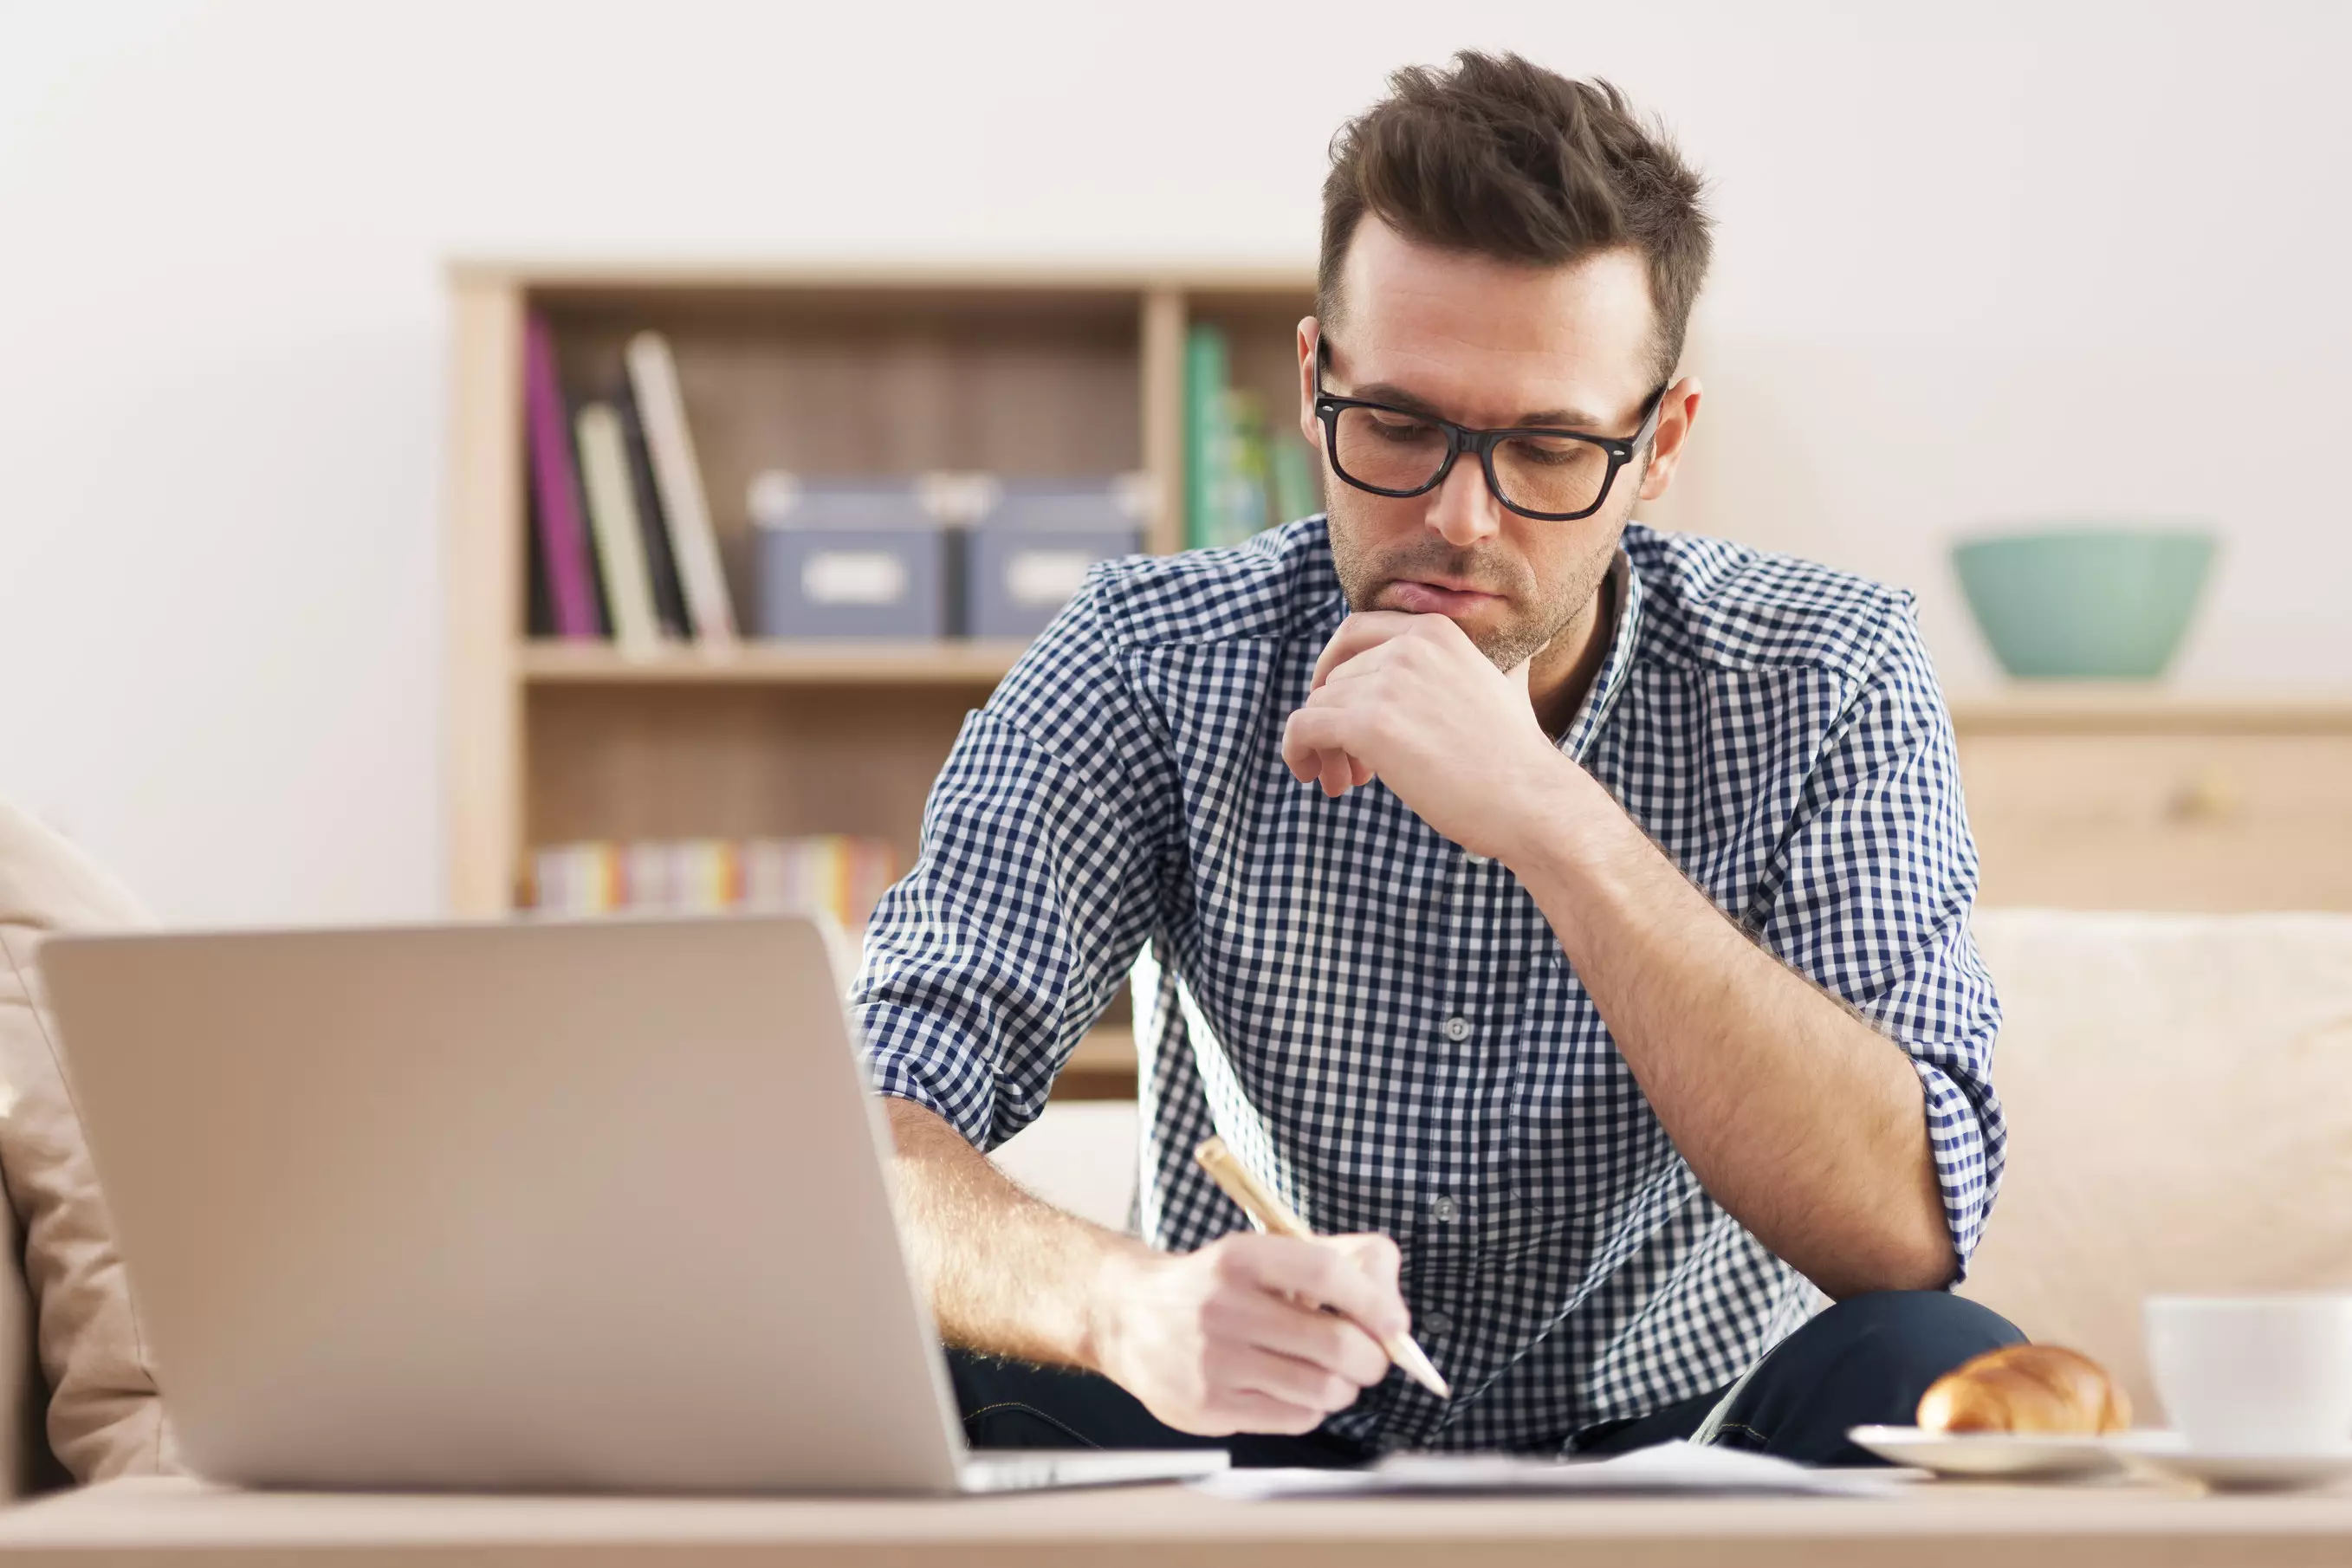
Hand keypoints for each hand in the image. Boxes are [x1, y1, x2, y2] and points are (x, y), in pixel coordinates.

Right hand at [1087, 1231, 1406, 1435]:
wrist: (1129, 1317)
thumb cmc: (1219, 1285)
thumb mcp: (1266, 1252)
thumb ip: (1339, 1261)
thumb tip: (1395, 1313)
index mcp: (1240, 1257)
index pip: (1324, 1272)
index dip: (1373, 1301)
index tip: (1396, 1324)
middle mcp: (1222, 1307)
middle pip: (1334, 1343)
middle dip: (1371, 1359)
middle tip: (1371, 1359)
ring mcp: (1213, 1361)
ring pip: (1321, 1389)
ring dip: (1344, 1388)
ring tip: (1332, 1376)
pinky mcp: (1208, 1406)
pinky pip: (1295, 1418)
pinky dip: (1311, 1408)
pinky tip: (1294, 1390)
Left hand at [1280, 612, 1572, 862]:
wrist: (1531, 801)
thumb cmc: (1516, 757)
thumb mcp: (1506, 685)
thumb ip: (1489, 662)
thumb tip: (1536, 638)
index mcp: (1434, 631)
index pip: (1353, 633)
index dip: (1336, 670)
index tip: (1340, 707)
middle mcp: (1408, 647)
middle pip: (1334, 679)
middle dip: (1336, 721)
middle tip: (1354, 765)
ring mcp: (1387, 683)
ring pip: (1317, 707)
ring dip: (1324, 747)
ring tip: (1347, 782)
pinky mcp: (1369, 724)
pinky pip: (1303, 728)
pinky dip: (1297, 752)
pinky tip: (1314, 777)